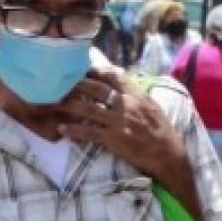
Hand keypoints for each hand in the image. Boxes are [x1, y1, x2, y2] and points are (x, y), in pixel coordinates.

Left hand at [57, 69, 187, 182]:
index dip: (94, 71)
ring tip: (54, 103)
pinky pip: (90, 132)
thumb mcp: (150, 104)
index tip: (79, 68)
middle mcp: (127, 104)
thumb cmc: (159, 129)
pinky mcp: (115, 138)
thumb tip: (117, 77)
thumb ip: (132, 92)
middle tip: (58, 83)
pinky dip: (75, 131)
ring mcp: (120, 121)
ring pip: (89, 109)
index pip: (113, 76)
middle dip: (76, 84)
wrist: (167, 153)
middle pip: (97, 89)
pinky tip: (62, 129)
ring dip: (69, 106)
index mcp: (136, 94)